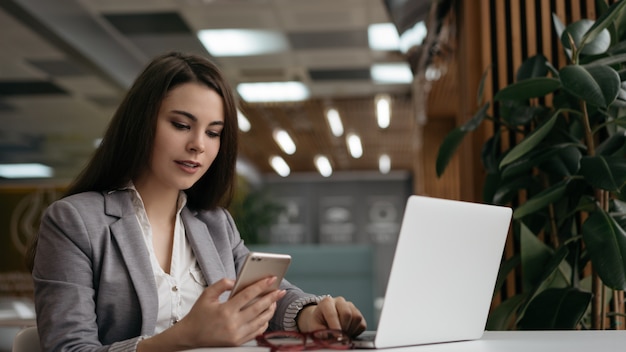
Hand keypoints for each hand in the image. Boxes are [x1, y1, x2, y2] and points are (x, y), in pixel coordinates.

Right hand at [138, 277, 285, 350]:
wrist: (190, 336)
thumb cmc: (198, 314)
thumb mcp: (206, 295)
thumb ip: (221, 284)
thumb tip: (236, 281)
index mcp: (225, 311)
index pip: (248, 295)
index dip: (261, 285)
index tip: (271, 278)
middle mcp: (233, 324)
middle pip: (259, 308)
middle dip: (272, 298)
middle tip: (280, 290)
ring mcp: (237, 334)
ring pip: (261, 321)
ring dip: (270, 310)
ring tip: (274, 301)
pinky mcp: (238, 342)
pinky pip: (257, 331)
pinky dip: (264, 322)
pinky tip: (266, 314)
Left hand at [296, 296, 366, 336]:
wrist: (322, 317)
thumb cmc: (318, 321)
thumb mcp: (313, 326)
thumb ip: (319, 331)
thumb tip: (327, 336)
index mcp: (327, 302)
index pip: (332, 314)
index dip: (335, 327)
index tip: (337, 337)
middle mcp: (339, 301)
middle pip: (347, 314)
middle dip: (344, 328)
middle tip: (339, 337)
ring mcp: (350, 306)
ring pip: (357, 317)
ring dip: (351, 330)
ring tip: (343, 334)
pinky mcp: (357, 312)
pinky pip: (362, 323)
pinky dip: (356, 331)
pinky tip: (348, 332)